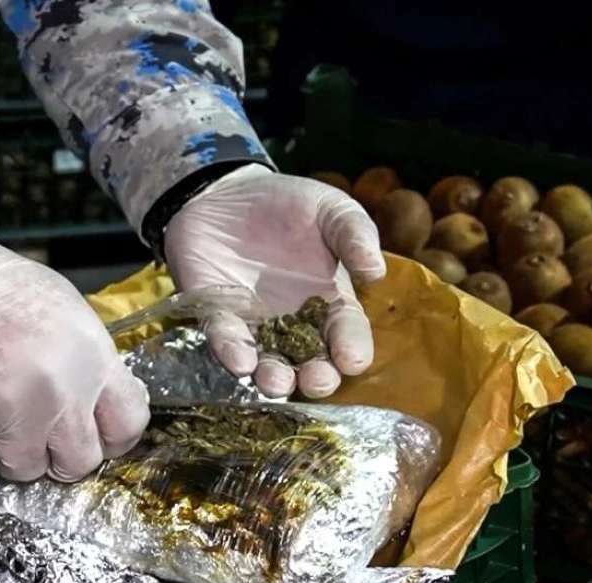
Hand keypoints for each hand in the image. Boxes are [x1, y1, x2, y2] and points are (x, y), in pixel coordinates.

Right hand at [0, 225, 149, 480]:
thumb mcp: (65, 310)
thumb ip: (86, 361)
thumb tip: (94, 401)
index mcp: (91, 360)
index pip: (128, 425)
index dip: (111, 436)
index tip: (92, 433)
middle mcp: (60, 396)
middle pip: (80, 462)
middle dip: (60, 454)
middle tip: (38, 434)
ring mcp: (11, 418)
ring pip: (26, 470)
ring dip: (9, 451)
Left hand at [164, 164, 386, 397]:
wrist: (227, 191)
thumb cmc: (289, 204)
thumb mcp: (331, 210)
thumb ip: (355, 234)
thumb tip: (376, 272)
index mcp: (329, 301)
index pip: (346, 333)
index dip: (351, 349)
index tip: (352, 360)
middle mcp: (293, 322)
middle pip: (309, 362)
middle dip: (314, 377)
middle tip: (316, 381)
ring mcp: (254, 323)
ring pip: (265, 362)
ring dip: (272, 377)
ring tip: (276, 383)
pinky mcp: (215, 314)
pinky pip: (223, 338)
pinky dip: (231, 352)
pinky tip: (240, 362)